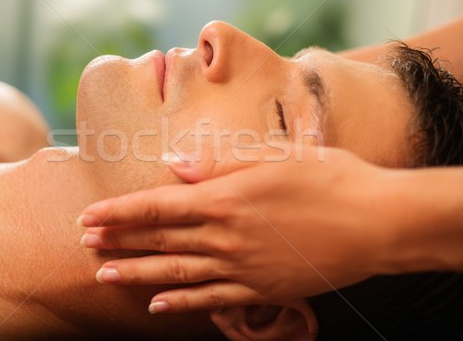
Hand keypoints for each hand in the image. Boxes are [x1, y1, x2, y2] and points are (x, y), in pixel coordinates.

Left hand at [79, 143, 396, 312]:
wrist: (377, 221)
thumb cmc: (329, 178)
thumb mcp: (274, 157)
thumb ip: (220, 162)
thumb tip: (174, 165)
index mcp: (226, 198)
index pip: (158, 207)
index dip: (120, 214)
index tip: (90, 217)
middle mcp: (227, 236)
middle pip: (160, 242)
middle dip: (119, 243)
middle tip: (85, 245)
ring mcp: (243, 267)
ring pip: (177, 274)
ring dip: (139, 275)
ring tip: (107, 276)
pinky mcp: (262, 288)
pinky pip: (213, 299)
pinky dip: (183, 302)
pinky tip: (159, 305)